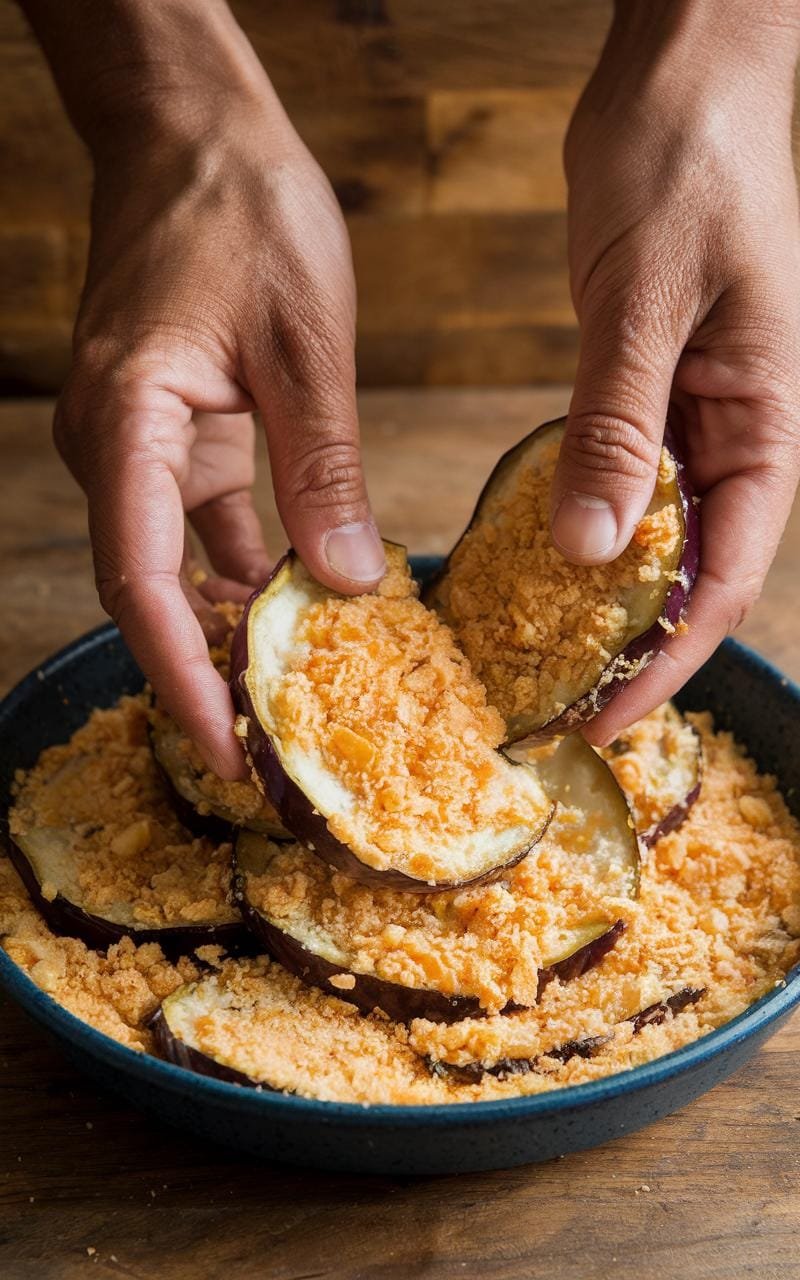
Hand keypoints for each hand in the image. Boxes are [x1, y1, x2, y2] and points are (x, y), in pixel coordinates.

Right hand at [50, 11, 383, 778]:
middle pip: (150, 596)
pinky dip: (246, 582)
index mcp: (128, 425)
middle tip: (267, 762)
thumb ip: (322, 467)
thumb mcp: (303, 344)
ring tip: (287, 713)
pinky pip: (204, 534)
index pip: (139, 581)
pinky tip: (300, 621)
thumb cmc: (241, 214)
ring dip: (227, 640)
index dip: (180, 674)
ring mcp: (141, 449)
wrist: (195, 141)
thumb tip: (349, 582)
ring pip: (175, 574)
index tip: (224, 745)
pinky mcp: (177, 441)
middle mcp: (117, 450)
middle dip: (205, 680)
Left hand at [552, 1, 799, 743]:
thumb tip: (590, 546)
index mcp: (765, 419)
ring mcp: (692, 412)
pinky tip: (538, 568)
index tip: (604, 718)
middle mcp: (735, 431)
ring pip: (656, 537)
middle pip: (692, 574)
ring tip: (544, 665)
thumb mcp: (648, 298)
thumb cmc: (688, 160)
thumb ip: (619, 422)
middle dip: (634, 651)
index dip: (668, 657)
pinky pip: (621, 482)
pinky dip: (583, 531)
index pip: (725, 575)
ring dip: (606, 604)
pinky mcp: (646, 387)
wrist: (683, 71)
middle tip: (560, 712)